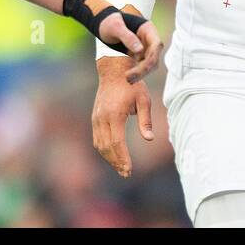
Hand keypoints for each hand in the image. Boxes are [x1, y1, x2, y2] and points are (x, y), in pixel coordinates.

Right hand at [92, 55, 153, 177]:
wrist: (113, 70)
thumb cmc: (132, 85)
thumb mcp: (144, 100)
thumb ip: (146, 121)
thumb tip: (150, 139)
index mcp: (115, 115)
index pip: (117, 143)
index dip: (123, 159)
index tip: (130, 170)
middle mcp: (102, 118)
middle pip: (107, 147)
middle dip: (116, 162)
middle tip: (127, 173)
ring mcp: (96, 118)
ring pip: (99, 145)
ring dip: (109, 158)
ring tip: (121, 168)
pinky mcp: (94, 117)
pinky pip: (97, 138)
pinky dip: (104, 150)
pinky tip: (113, 155)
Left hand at [96, 11, 162, 83]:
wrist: (103, 25)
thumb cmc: (109, 22)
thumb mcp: (115, 27)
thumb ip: (127, 37)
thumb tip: (140, 50)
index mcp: (147, 29)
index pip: (157, 44)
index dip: (151, 57)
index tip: (140, 67)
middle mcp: (149, 39)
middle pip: (154, 57)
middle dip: (144, 69)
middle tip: (129, 78)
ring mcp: (145, 48)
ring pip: (150, 64)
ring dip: (141, 73)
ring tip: (128, 80)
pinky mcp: (140, 55)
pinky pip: (142, 66)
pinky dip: (137, 73)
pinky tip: (128, 78)